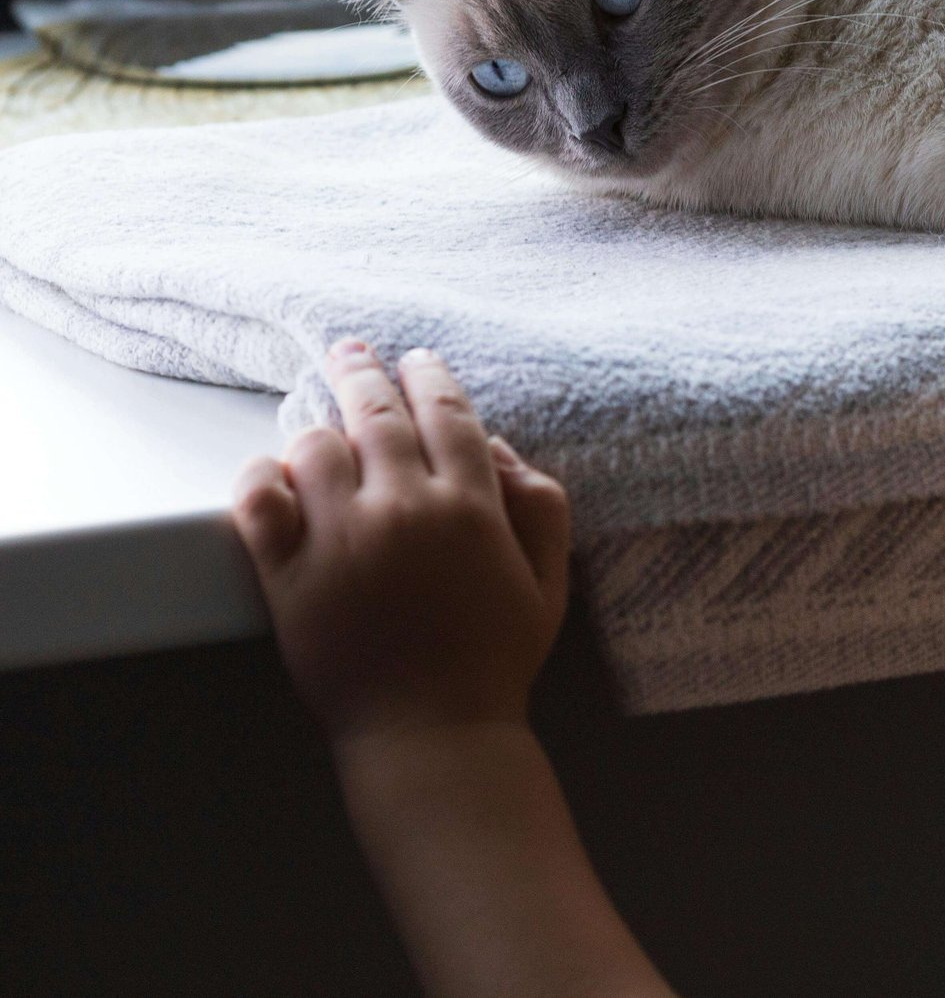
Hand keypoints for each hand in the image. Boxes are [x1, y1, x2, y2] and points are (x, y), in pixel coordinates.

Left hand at [233, 340, 570, 745]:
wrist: (431, 731)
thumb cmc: (495, 658)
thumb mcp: (549, 579)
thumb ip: (539, 505)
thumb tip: (498, 449)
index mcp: (470, 505)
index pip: (445, 412)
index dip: (428, 377)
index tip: (416, 360)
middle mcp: (403, 509)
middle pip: (374, 413)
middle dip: (362, 372)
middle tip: (351, 352)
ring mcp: (340, 540)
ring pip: (314, 447)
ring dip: (319, 431)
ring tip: (322, 430)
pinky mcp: (288, 576)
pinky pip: (258, 502)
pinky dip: (260, 478)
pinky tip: (272, 475)